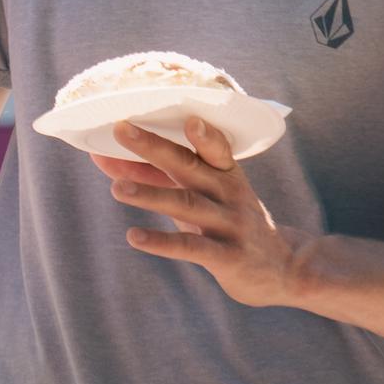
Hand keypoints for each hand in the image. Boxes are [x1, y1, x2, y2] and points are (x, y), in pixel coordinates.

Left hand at [100, 118, 304, 306]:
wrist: (282, 269)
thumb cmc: (227, 223)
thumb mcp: (199, 196)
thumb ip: (154, 176)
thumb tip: (101, 157)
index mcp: (226, 174)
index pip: (215, 147)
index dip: (201, 132)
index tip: (182, 114)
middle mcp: (229, 194)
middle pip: (190, 165)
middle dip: (154, 147)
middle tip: (121, 129)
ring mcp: (229, 224)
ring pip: (187, 205)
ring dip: (151, 195)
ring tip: (116, 188)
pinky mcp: (226, 256)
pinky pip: (190, 246)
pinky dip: (161, 241)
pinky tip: (134, 236)